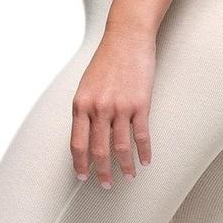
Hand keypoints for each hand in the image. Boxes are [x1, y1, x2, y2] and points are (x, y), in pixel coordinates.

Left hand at [71, 26, 154, 187]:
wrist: (126, 37)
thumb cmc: (107, 59)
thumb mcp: (87, 85)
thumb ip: (86, 109)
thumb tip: (87, 133)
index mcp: (81, 104)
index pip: (77, 143)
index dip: (80, 163)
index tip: (82, 176)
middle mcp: (98, 109)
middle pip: (98, 150)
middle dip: (100, 172)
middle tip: (105, 185)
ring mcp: (119, 108)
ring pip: (120, 148)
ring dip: (124, 166)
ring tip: (128, 176)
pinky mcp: (140, 104)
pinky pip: (141, 136)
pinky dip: (144, 152)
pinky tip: (145, 161)